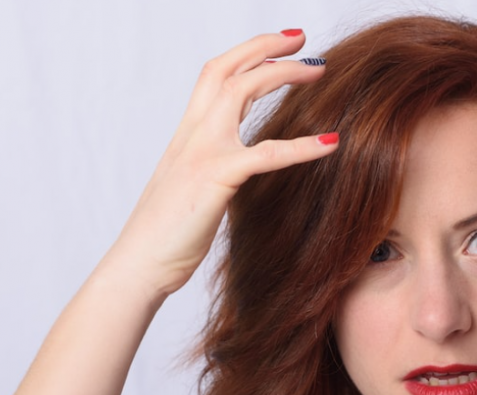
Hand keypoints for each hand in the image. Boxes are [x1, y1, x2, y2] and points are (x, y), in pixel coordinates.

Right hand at [107, 30, 336, 295]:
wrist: (139, 265)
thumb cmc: (167, 234)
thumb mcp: (190, 186)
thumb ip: (212, 164)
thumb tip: (237, 162)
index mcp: (188, 135)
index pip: (215, 76)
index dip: (247, 54)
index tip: (281, 45)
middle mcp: (192, 134)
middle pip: (226, 69)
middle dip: (265, 48)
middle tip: (304, 40)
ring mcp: (202, 153)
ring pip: (240, 92)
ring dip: (283, 75)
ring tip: (319, 69)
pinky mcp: (216, 179)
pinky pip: (265, 155)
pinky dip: (301, 146)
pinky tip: (330, 143)